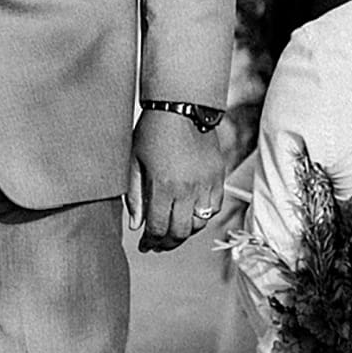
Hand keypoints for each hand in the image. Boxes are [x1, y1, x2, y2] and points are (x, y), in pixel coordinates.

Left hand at [129, 108, 224, 252]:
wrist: (181, 106)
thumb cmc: (152, 131)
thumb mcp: (134, 160)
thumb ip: (134, 195)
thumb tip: (136, 225)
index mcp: (163, 186)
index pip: (158, 227)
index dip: (150, 241)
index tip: (145, 246)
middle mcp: (187, 189)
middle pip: (179, 232)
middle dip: (166, 243)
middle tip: (157, 244)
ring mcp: (205, 184)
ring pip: (198, 224)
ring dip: (185, 233)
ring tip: (172, 232)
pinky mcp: (217, 178)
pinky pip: (214, 208)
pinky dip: (202, 217)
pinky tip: (190, 215)